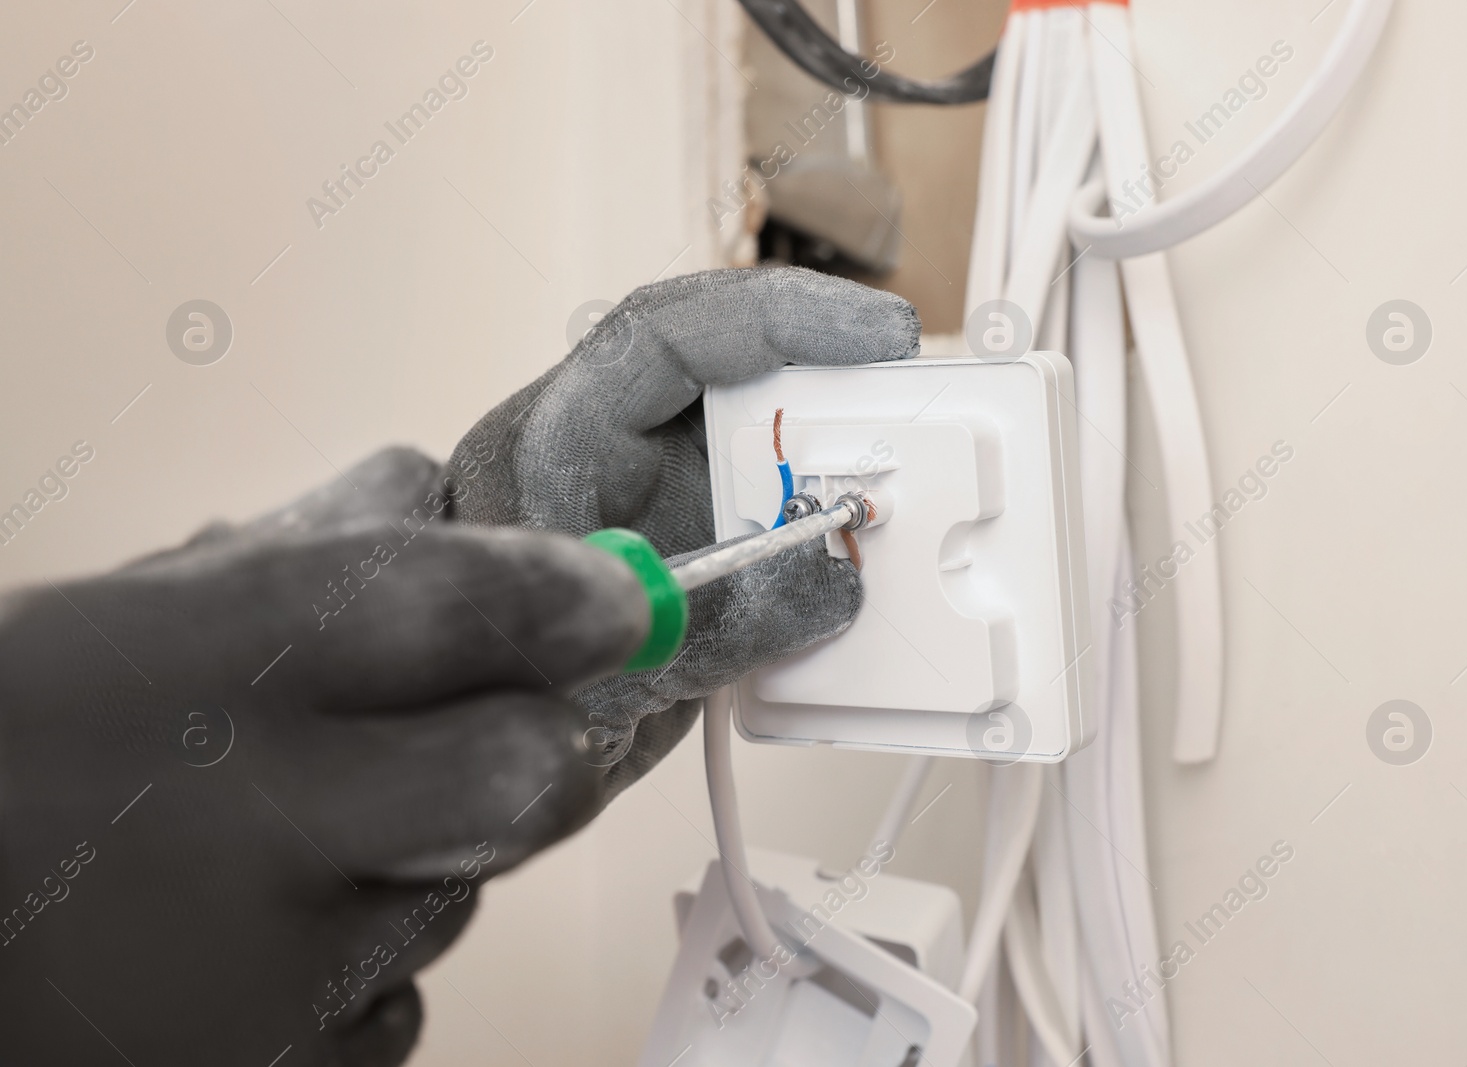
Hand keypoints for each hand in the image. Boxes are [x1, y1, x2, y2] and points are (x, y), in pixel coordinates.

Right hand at [0, 448, 647, 1065]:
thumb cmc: (13, 753)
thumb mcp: (122, 623)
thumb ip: (289, 552)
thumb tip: (422, 487)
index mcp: (213, 670)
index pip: (454, 607)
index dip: (567, 595)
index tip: (617, 602)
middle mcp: (262, 827)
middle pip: (531, 776)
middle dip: (546, 743)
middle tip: (510, 723)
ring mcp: (283, 977)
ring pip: (467, 891)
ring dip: (425, 857)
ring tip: (296, 844)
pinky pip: (403, 999)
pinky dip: (366, 962)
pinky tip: (265, 938)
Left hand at [449, 266, 920, 795]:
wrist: (478, 749)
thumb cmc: (492, 690)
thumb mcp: (607, 661)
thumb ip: (723, 618)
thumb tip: (832, 576)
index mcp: (556, 442)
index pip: (674, 334)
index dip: (781, 319)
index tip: (876, 335)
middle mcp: (608, 449)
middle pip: (735, 374)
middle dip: (832, 393)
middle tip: (909, 429)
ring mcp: (653, 492)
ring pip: (761, 443)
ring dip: (830, 468)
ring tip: (884, 505)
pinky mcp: (690, 540)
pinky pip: (770, 511)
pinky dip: (819, 531)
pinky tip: (845, 561)